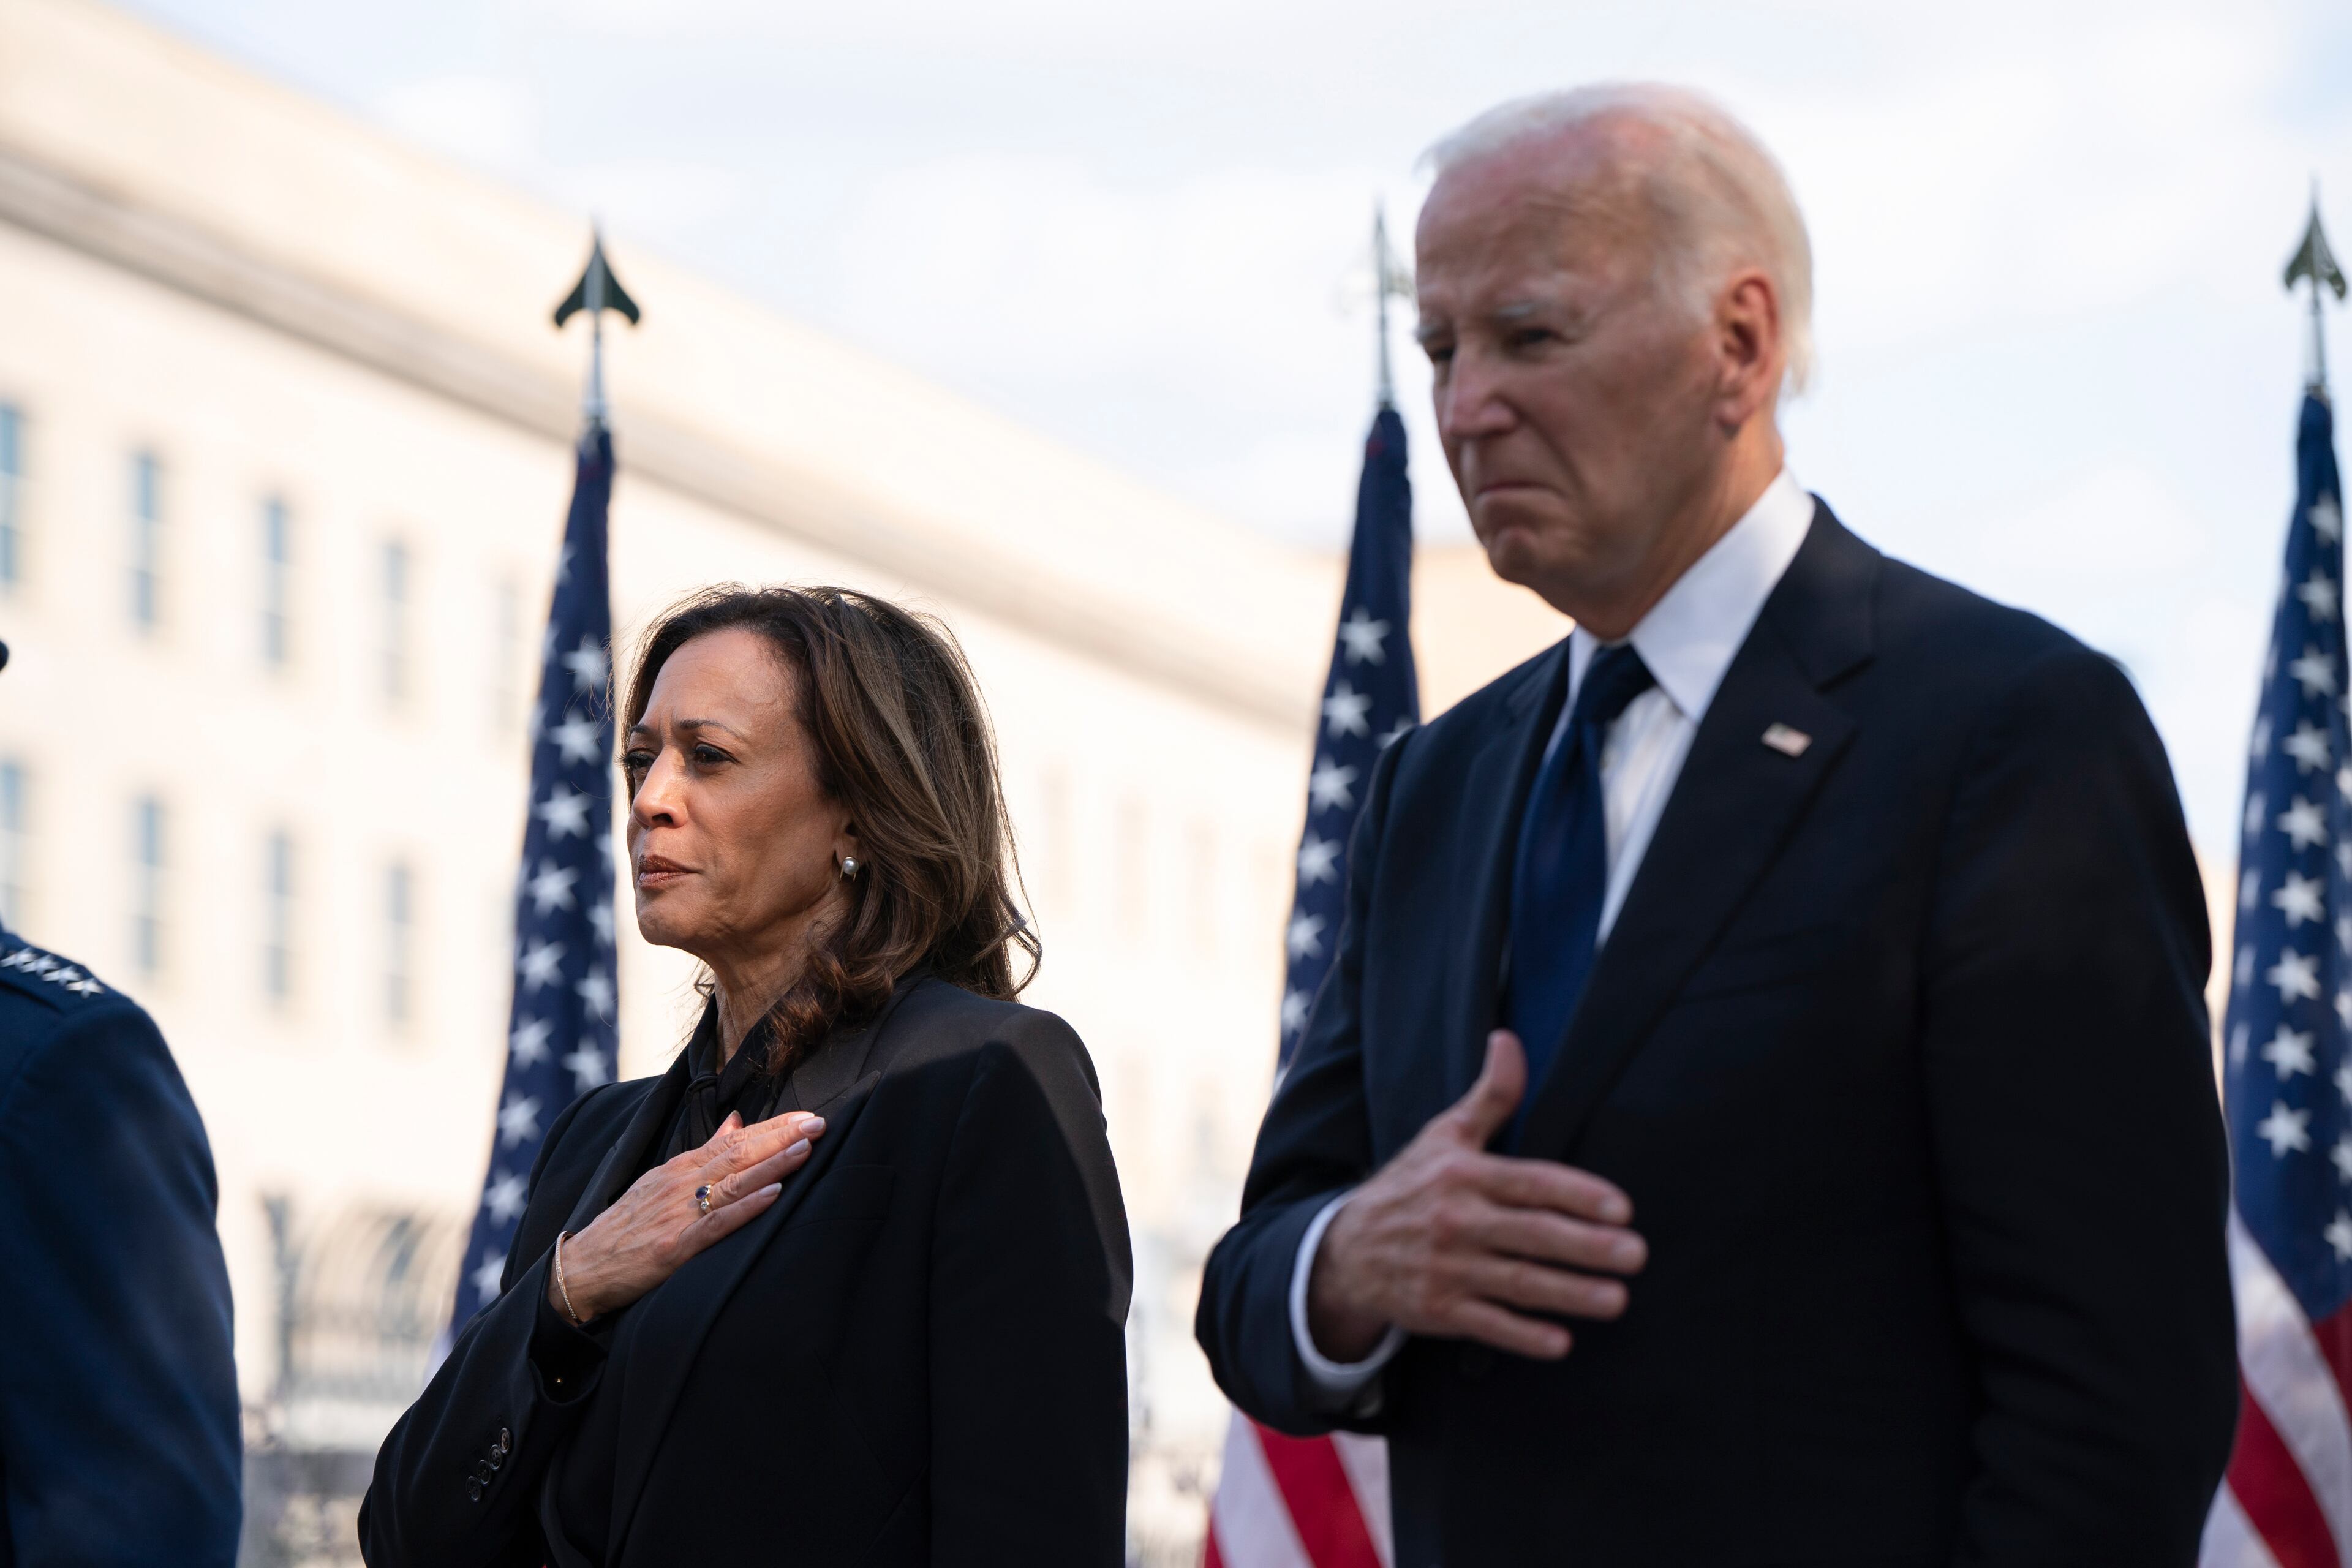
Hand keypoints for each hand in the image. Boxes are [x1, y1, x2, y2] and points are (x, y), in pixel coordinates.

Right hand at [551, 1110, 824, 1322]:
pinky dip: (745, 1208)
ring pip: (732, 1183)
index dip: (773, 1127)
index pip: (734, 1140)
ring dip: (771, 1165)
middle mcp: (681, 1184)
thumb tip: (736, 1122)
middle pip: (738, 1154)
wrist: (582, 1267)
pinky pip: (716, 1225)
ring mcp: (678, 1214)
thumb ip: (703, 1154)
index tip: (807, 1116)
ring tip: (804, 1149)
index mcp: (681, 1168)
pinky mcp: (675, 1247)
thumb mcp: (662, 1181)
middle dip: (781, 1137)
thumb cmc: (627, 1225)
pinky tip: (772, 1196)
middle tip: (818, 1123)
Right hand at [1306, 1030, 1644, 1360]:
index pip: (1529, 1183)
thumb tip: (1509, 1040)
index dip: (1576, 1194)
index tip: (1621, 1208)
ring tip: (1617, 1299)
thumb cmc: (1411, 1187)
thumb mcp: (1444, 1136)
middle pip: (1531, 1234)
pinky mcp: (1437, 1310)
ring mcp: (1446, 1268)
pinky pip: (1487, 1326)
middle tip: (1635, 1254)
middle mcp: (1455, 1221)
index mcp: (1463, 1175)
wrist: (1346, 1251)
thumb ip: (1489, 1096)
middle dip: (1586, 1246)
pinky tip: (1560, 1344)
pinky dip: (1522, 1336)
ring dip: (1569, 1293)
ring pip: (1517, 1283)